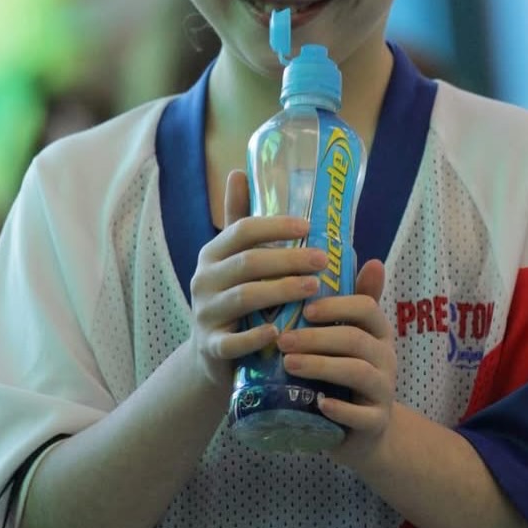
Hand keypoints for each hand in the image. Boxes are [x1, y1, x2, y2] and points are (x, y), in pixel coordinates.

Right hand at [188, 170, 327, 388]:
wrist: (211, 356)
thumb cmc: (235, 298)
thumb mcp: (235, 259)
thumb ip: (240, 220)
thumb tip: (240, 171)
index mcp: (213, 254)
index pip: (241, 230)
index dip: (274, 226)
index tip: (307, 226)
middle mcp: (204, 279)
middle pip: (248, 262)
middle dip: (288, 259)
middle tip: (323, 259)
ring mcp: (205, 313)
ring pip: (244, 297)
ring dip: (281, 290)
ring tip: (314, 288)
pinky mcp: (211, 346)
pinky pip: (233, 341)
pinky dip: (255, 336)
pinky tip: (279, 332)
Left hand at [276, 258, 396, 461]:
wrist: (362, 429)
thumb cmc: (344, 371)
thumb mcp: (344, 334)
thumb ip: (343, 301)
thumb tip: (360, 258)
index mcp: (377, 331)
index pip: (366, 307)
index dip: (336, 306)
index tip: (305, 309)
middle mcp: (386, 357)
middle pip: (355, 339)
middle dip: (317, 338)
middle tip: (283, 340)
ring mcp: (384, 391)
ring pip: (357, 372)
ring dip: (321, 366)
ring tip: (288, 364)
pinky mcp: (376, 423)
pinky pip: (363, 415)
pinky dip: (340, 409)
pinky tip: (318, 403)